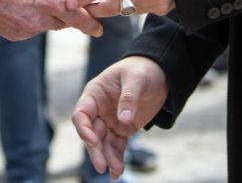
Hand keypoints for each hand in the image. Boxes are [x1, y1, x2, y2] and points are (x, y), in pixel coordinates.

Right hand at [0, 0, 102, 39]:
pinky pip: (30, 28)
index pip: (77, 18)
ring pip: (45, 25)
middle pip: (62, 22)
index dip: (90, 24)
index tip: (98, 29)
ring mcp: (25, 29)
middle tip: (55, 0)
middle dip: (64, 13)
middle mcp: (38, 18)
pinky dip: (29, 19)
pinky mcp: (14, 35)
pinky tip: (15, 5)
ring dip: (44, 15)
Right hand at [72, 56, 168, 178]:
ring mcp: (110, 121)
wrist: (160, 74)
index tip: (93, 142)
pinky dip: (117, 158)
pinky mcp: (123, 129)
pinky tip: (117, 172)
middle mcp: (99, 110)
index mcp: (95, 93)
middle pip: (91, 133)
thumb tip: (123, 120)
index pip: (81, 114)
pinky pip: (117, 146)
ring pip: (104, 143)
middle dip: (96, 150)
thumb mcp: (136, 79)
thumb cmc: (142, 69)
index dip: (84, 130)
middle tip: (102, 166)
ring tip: (116, 172)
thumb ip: (129, 98)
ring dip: (108, 158)